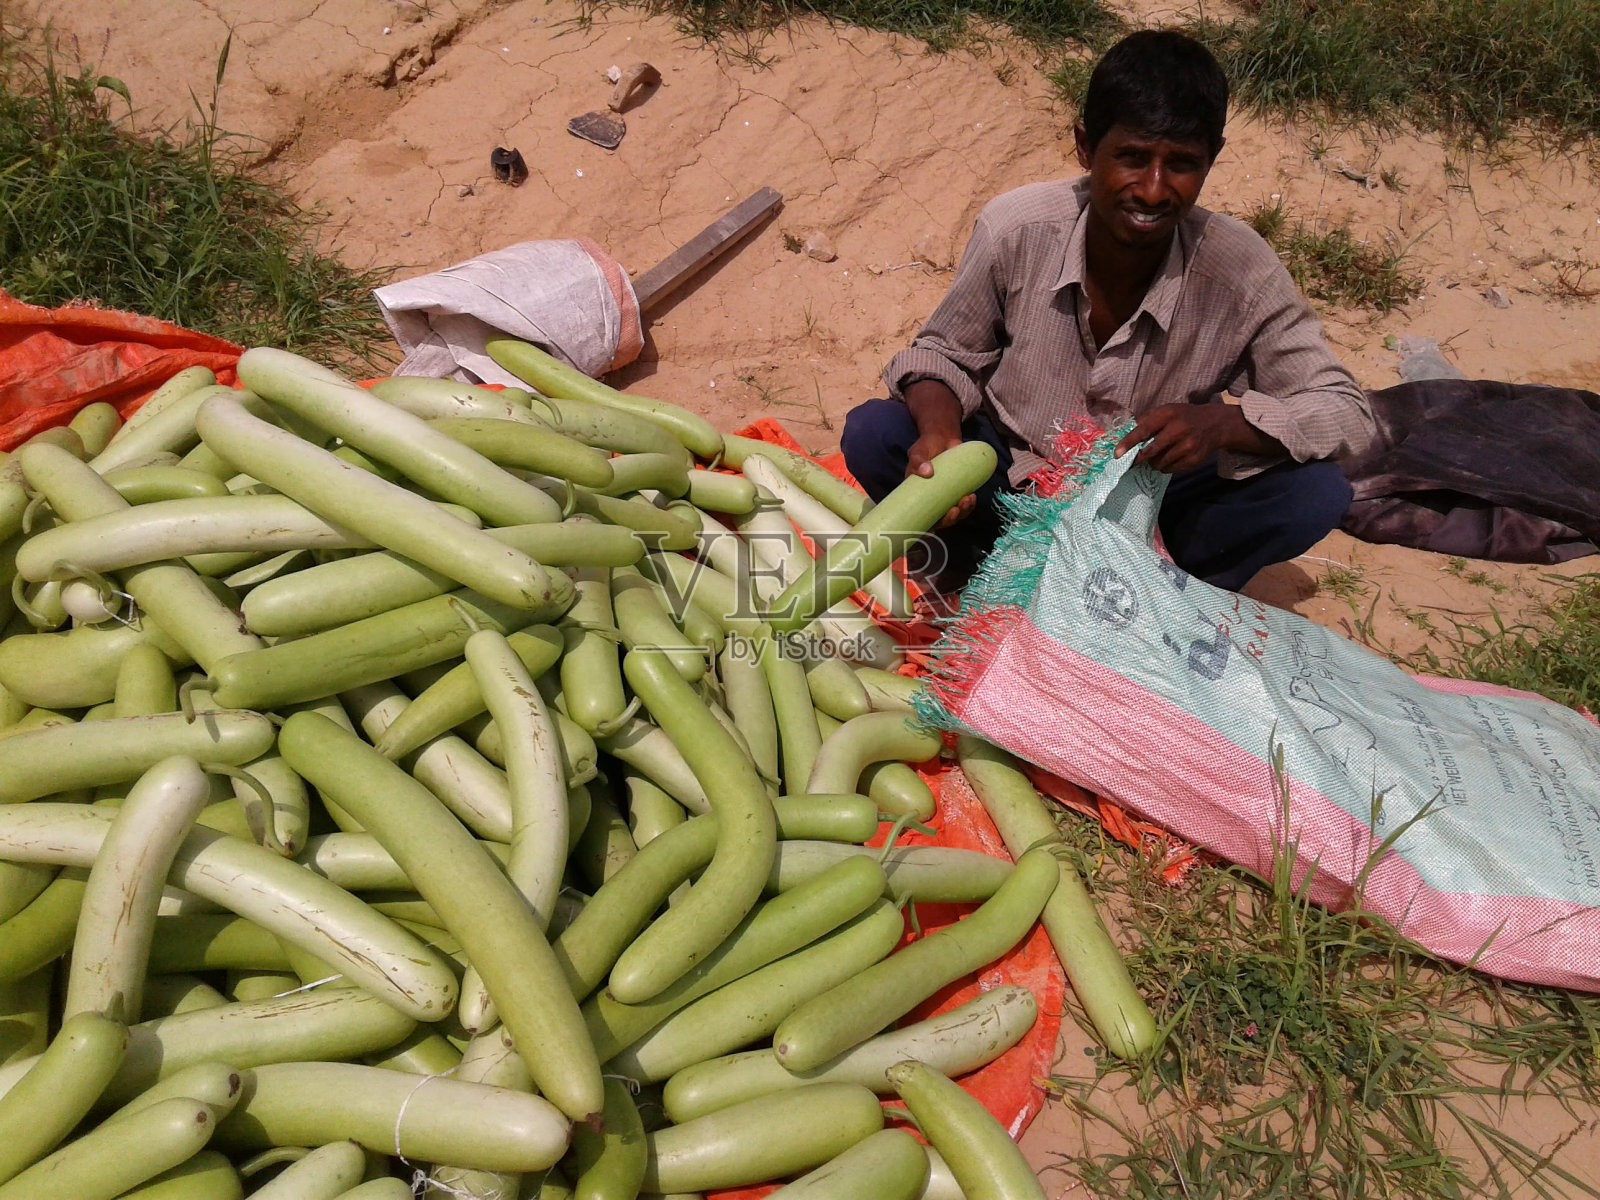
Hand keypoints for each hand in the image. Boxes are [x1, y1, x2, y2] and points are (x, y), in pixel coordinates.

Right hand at [906, 430, 974, 527]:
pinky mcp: (959, 490)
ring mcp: (947, 496)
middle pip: (941, 520)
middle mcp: (932, 500)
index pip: (920, 519)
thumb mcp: (917, 452)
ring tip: (967, 500)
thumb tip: (927, 472)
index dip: (926, 529)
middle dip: (949, 520)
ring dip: (963, 512)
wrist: (942, 437)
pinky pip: (964, 504)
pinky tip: (972, 497)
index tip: (933, 530)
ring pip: (955, 514)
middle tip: (955, 510)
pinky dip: (969, 504)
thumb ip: (918, 461)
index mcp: (918, 497)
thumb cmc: (925, 447)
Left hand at [1114, 403, 1272, 473]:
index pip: (1144, 430)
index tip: (1117, 454)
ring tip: (1158, 455)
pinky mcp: (1194, 459)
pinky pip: (1170, 469)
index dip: (1129, 443)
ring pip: (1159, 463)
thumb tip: (1125, 432)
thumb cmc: (1183, 416)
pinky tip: (1170, 457)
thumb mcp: (1166, 410)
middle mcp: (1179, 429)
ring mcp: (1188, 446)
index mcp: (1168, 414)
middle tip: (1135, 460)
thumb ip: (1146, 420)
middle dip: (1139, 458)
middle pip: (1151, 451)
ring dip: (1153, 463)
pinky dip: (1165, 466)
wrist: (1214, 424)